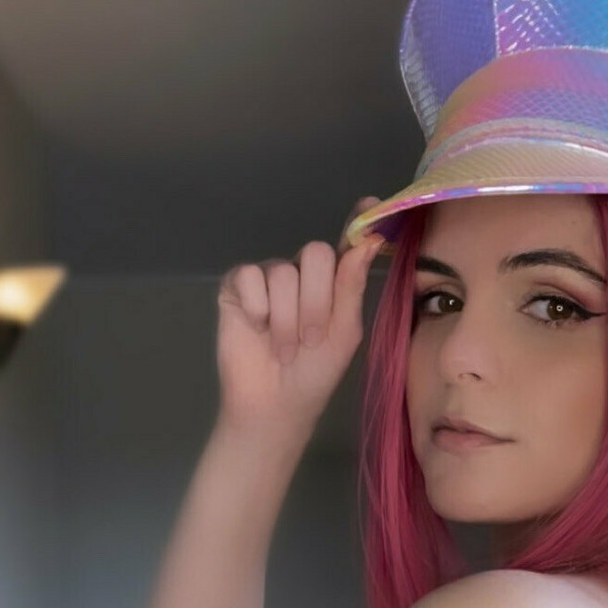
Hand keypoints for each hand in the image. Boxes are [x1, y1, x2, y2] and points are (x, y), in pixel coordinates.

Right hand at [215, 195, 385, 441]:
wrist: (275, 404)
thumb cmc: (314, 374)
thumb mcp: (344, 333)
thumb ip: (352, 286)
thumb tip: (370, 239)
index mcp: (332, 282)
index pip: (346, 243)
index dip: (357, 221)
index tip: (371, 203)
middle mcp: (300, 273)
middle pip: (314, 254)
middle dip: (316, 301)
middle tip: (311, 338)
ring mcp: (267, 277)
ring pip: (282, 273)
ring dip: (286, 319)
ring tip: (284, 349)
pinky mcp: (236, 286)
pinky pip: (249, 277)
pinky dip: (258, 308)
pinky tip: (257, 328)